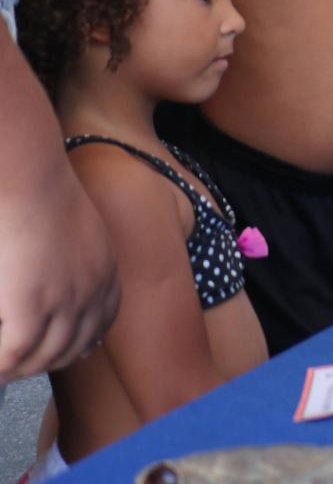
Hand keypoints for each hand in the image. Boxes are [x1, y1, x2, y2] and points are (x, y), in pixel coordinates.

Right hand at [0, 167, 119, 379]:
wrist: (31, 182)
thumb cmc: (44, 195)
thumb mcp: (79, 230)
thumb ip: (77, 257)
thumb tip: (55, 274)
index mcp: (106, 273)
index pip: (103, 322)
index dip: (81, 342)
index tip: (61, 351)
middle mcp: (93, 294)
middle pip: (74, 347)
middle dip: (47, 360)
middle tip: (20, 364)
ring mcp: (64, 304)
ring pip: (44, 357)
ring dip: (21, 367)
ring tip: (4, 367)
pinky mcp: (30, 309)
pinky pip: (14, 354)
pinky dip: (2, 365)